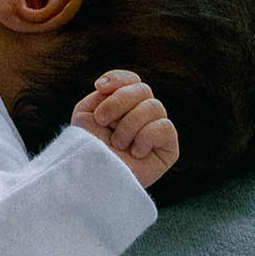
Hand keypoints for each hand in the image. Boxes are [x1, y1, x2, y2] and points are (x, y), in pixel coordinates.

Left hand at [71, 70, 178, 189]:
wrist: (90, 176)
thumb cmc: (86, 147)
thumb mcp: (87, 113)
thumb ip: (105, 94)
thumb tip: (117, 87)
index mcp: (124, 106)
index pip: (132, 80)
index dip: (118, 79)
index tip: (98, 87)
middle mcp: (143, 116)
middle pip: (142, 89)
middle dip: (118, 102)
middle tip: (102, 121)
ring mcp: (156, 131)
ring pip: (154, 106)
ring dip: (128, 124)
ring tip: (117, 144)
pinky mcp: (168, 149)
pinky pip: (165, 127)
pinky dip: (146, 137)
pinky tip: (135, 152)